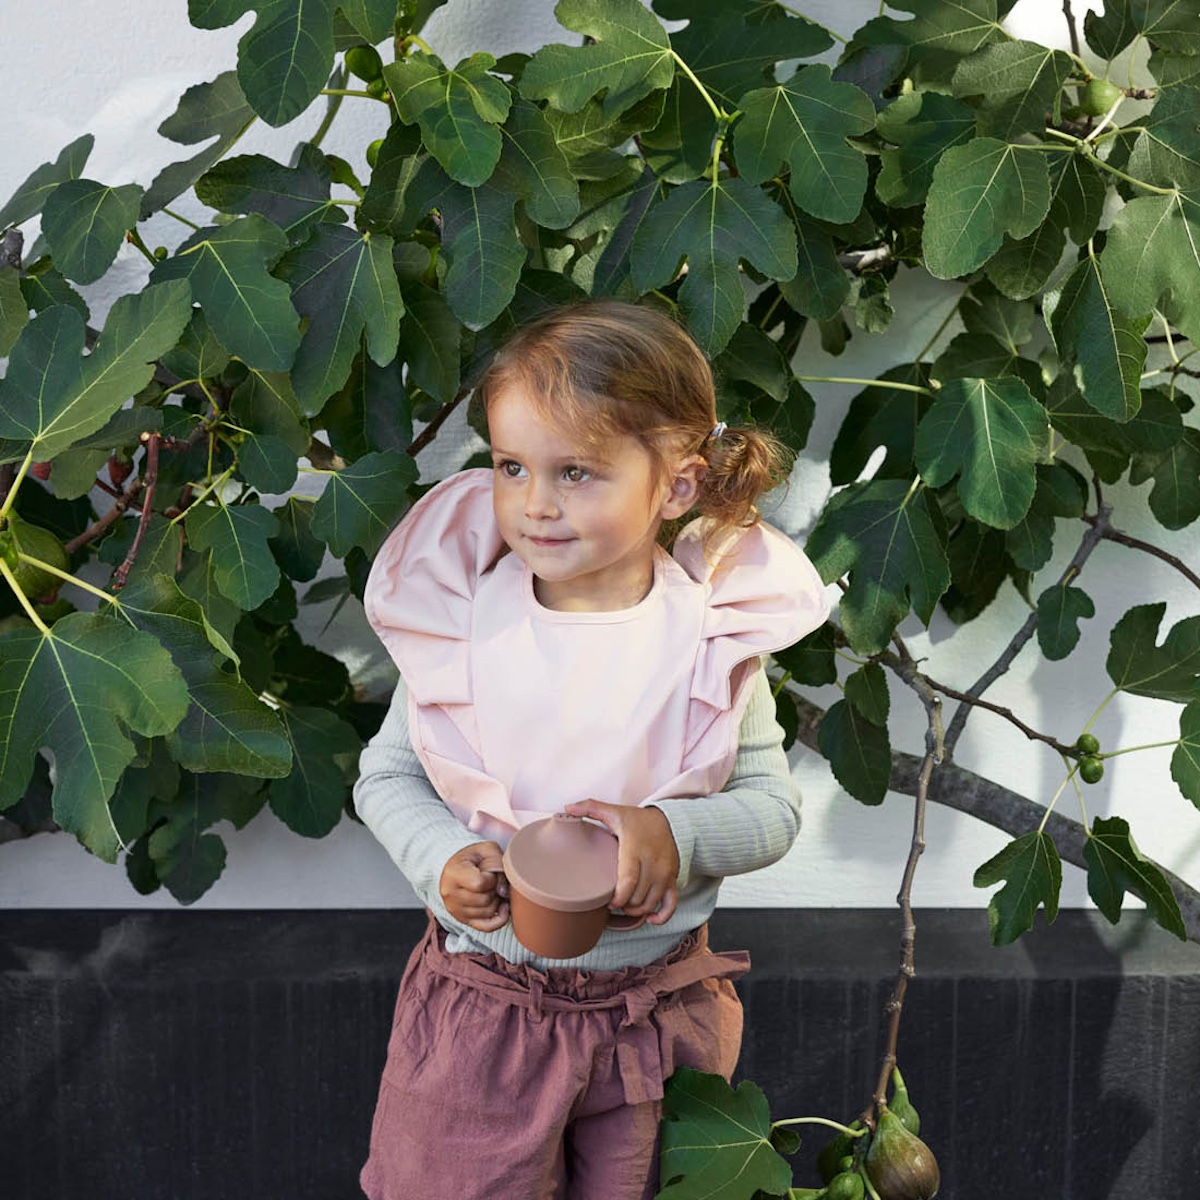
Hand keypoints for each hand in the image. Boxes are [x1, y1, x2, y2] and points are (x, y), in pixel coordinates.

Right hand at [439, 842, 509, 931]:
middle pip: (485, 900)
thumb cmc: (472, 857)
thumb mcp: (486, 849)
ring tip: (495, 890)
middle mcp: (450, 894)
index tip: (491, 872)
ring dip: (497, 902)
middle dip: (496, 890)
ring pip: (488, 913)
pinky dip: (499, 919)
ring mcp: (455, 910)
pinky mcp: (462, 920)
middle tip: (495, 881)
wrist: (454, 867)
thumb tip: (503, 891)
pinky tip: (502, 907)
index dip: (492, 878)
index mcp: (454, 873)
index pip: (480, 884)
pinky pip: (487, 927)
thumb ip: (497, 864)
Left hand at [563, 800, 679, 924]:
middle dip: (623, 905)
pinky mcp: (673, 879)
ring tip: (624, 906)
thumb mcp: (614, 812)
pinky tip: (649, 918)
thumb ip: (591, 808)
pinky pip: (671, 904)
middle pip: (637, 897)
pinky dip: (661, 916)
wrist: (668, 820)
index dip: (617, 898)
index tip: (608, 901)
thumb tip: (568, 807)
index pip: (628, 882)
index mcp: (635, 849)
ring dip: (636, 910)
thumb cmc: (637, 820)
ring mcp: (665, 873)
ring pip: (650, 903)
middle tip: (612, 902)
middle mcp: (653, 863)